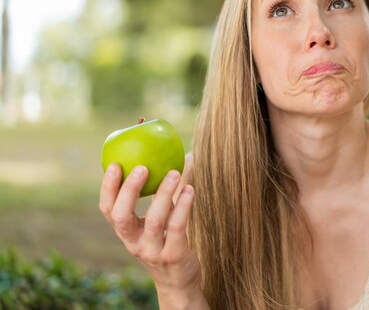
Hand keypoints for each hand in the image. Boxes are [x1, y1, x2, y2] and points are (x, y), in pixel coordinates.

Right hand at [99, 163, 201, 301]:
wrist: (180, 282)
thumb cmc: (170, 241)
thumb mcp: (162, 219)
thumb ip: (166, 192)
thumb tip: (183, 155)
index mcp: (127, 232)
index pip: (108, 210)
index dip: (108, 188)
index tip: (115, 164)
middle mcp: (134, 242)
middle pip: (121, 217)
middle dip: (129, 190)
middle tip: (142, 167)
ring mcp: (153, 251)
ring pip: (153, 221)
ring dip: (163, 193)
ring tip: (175, 172)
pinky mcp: (173, 256)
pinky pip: (177, 228)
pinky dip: (183, 207)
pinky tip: (190, 189)